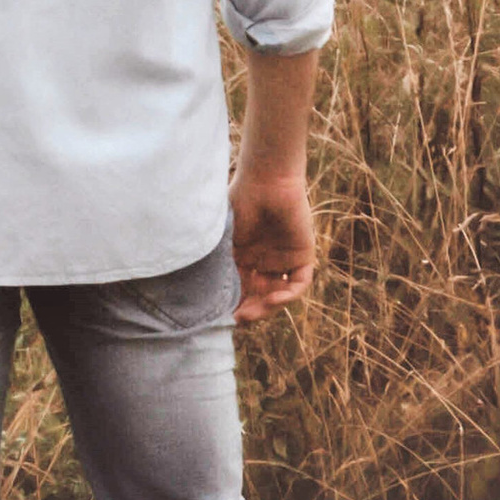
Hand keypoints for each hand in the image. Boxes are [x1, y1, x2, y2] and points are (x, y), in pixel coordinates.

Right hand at [231, 161, 315, 322]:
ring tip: (252, 313)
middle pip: (258, 296)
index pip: (239, 289)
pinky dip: (288, 296)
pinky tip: (273, 297)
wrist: (266, 180)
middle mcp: (263, 261)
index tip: (219, 316)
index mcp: (242, 256)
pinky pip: (298, 284)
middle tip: (237, 319)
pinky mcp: (302, 255)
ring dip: (266, 308)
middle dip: (248, 311)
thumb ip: (216, 261)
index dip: (231, 304)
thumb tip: (197, 293)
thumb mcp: (221, 237)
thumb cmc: (238, 201)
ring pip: (277, 295)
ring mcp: (283, 260)